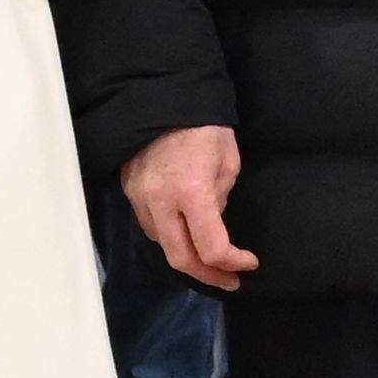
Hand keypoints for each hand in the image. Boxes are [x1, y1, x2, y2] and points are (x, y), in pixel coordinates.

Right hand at [125, 126, 252, 288]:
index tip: (249, 262)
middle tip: (228, 279)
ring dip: (187, 257)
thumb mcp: (228, 162)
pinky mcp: (129, 191)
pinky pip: (150, 225)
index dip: (233, 263)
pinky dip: (170, 237)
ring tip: (208, 259)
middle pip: (180, 259)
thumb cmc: (204, 126)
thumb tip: (213, 219)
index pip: (212, 247)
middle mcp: (160, 201)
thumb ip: (220, 198)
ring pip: (162, 245)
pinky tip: (185, 234)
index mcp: (191, 191)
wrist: (161, 97)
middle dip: (208, 275)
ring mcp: (140, 198)